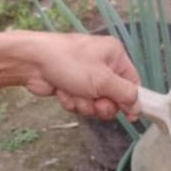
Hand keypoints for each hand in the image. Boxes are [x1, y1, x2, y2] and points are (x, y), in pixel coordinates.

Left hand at [21, 32, 139, 121]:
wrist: (31, 62)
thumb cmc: (68, 62)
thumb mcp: (102, 79)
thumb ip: (125, 94)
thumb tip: (139, 107)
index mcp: (114, 55)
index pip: (133, 82)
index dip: (130, 100)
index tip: (129, 115)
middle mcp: (102, 64)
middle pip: (114, 97)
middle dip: (102, 104)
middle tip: (95, 101)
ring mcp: (86, 76)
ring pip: (95, 103)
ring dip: (84, 103)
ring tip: (74, 92)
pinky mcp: (72, 86)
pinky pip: (80, 103)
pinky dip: (71, 101)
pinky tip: (62, 91)